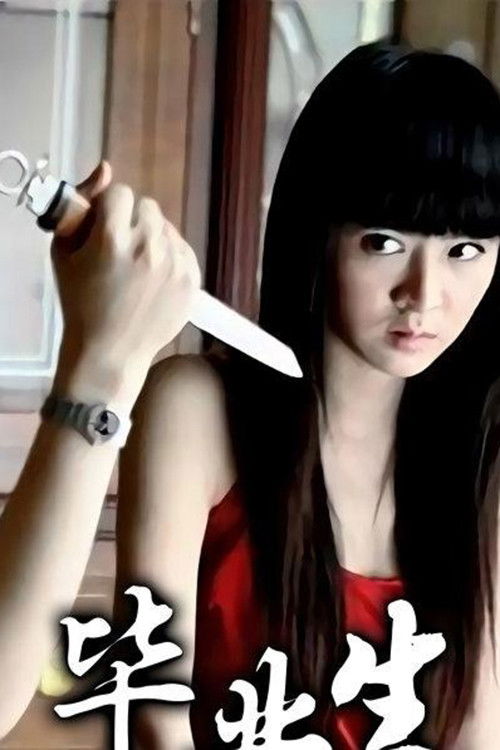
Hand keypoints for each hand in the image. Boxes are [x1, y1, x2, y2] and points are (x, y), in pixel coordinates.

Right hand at [51, 161, 200, 370]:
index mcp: (111, 238)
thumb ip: (82, 205)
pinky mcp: (192, 280)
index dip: (109, 209)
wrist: (110, 351)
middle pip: (147, 206)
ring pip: (167, 227)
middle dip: (132, 221)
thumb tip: (106, 168)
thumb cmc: (81, 302)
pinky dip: (170, 256)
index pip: (120, 193)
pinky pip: (183, 248)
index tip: (103, 228)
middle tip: (120, 250)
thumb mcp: (64, 252)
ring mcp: (174, 265)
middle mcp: (147, 247)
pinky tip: (153, 278)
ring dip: (153, 238)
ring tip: (136, 268)